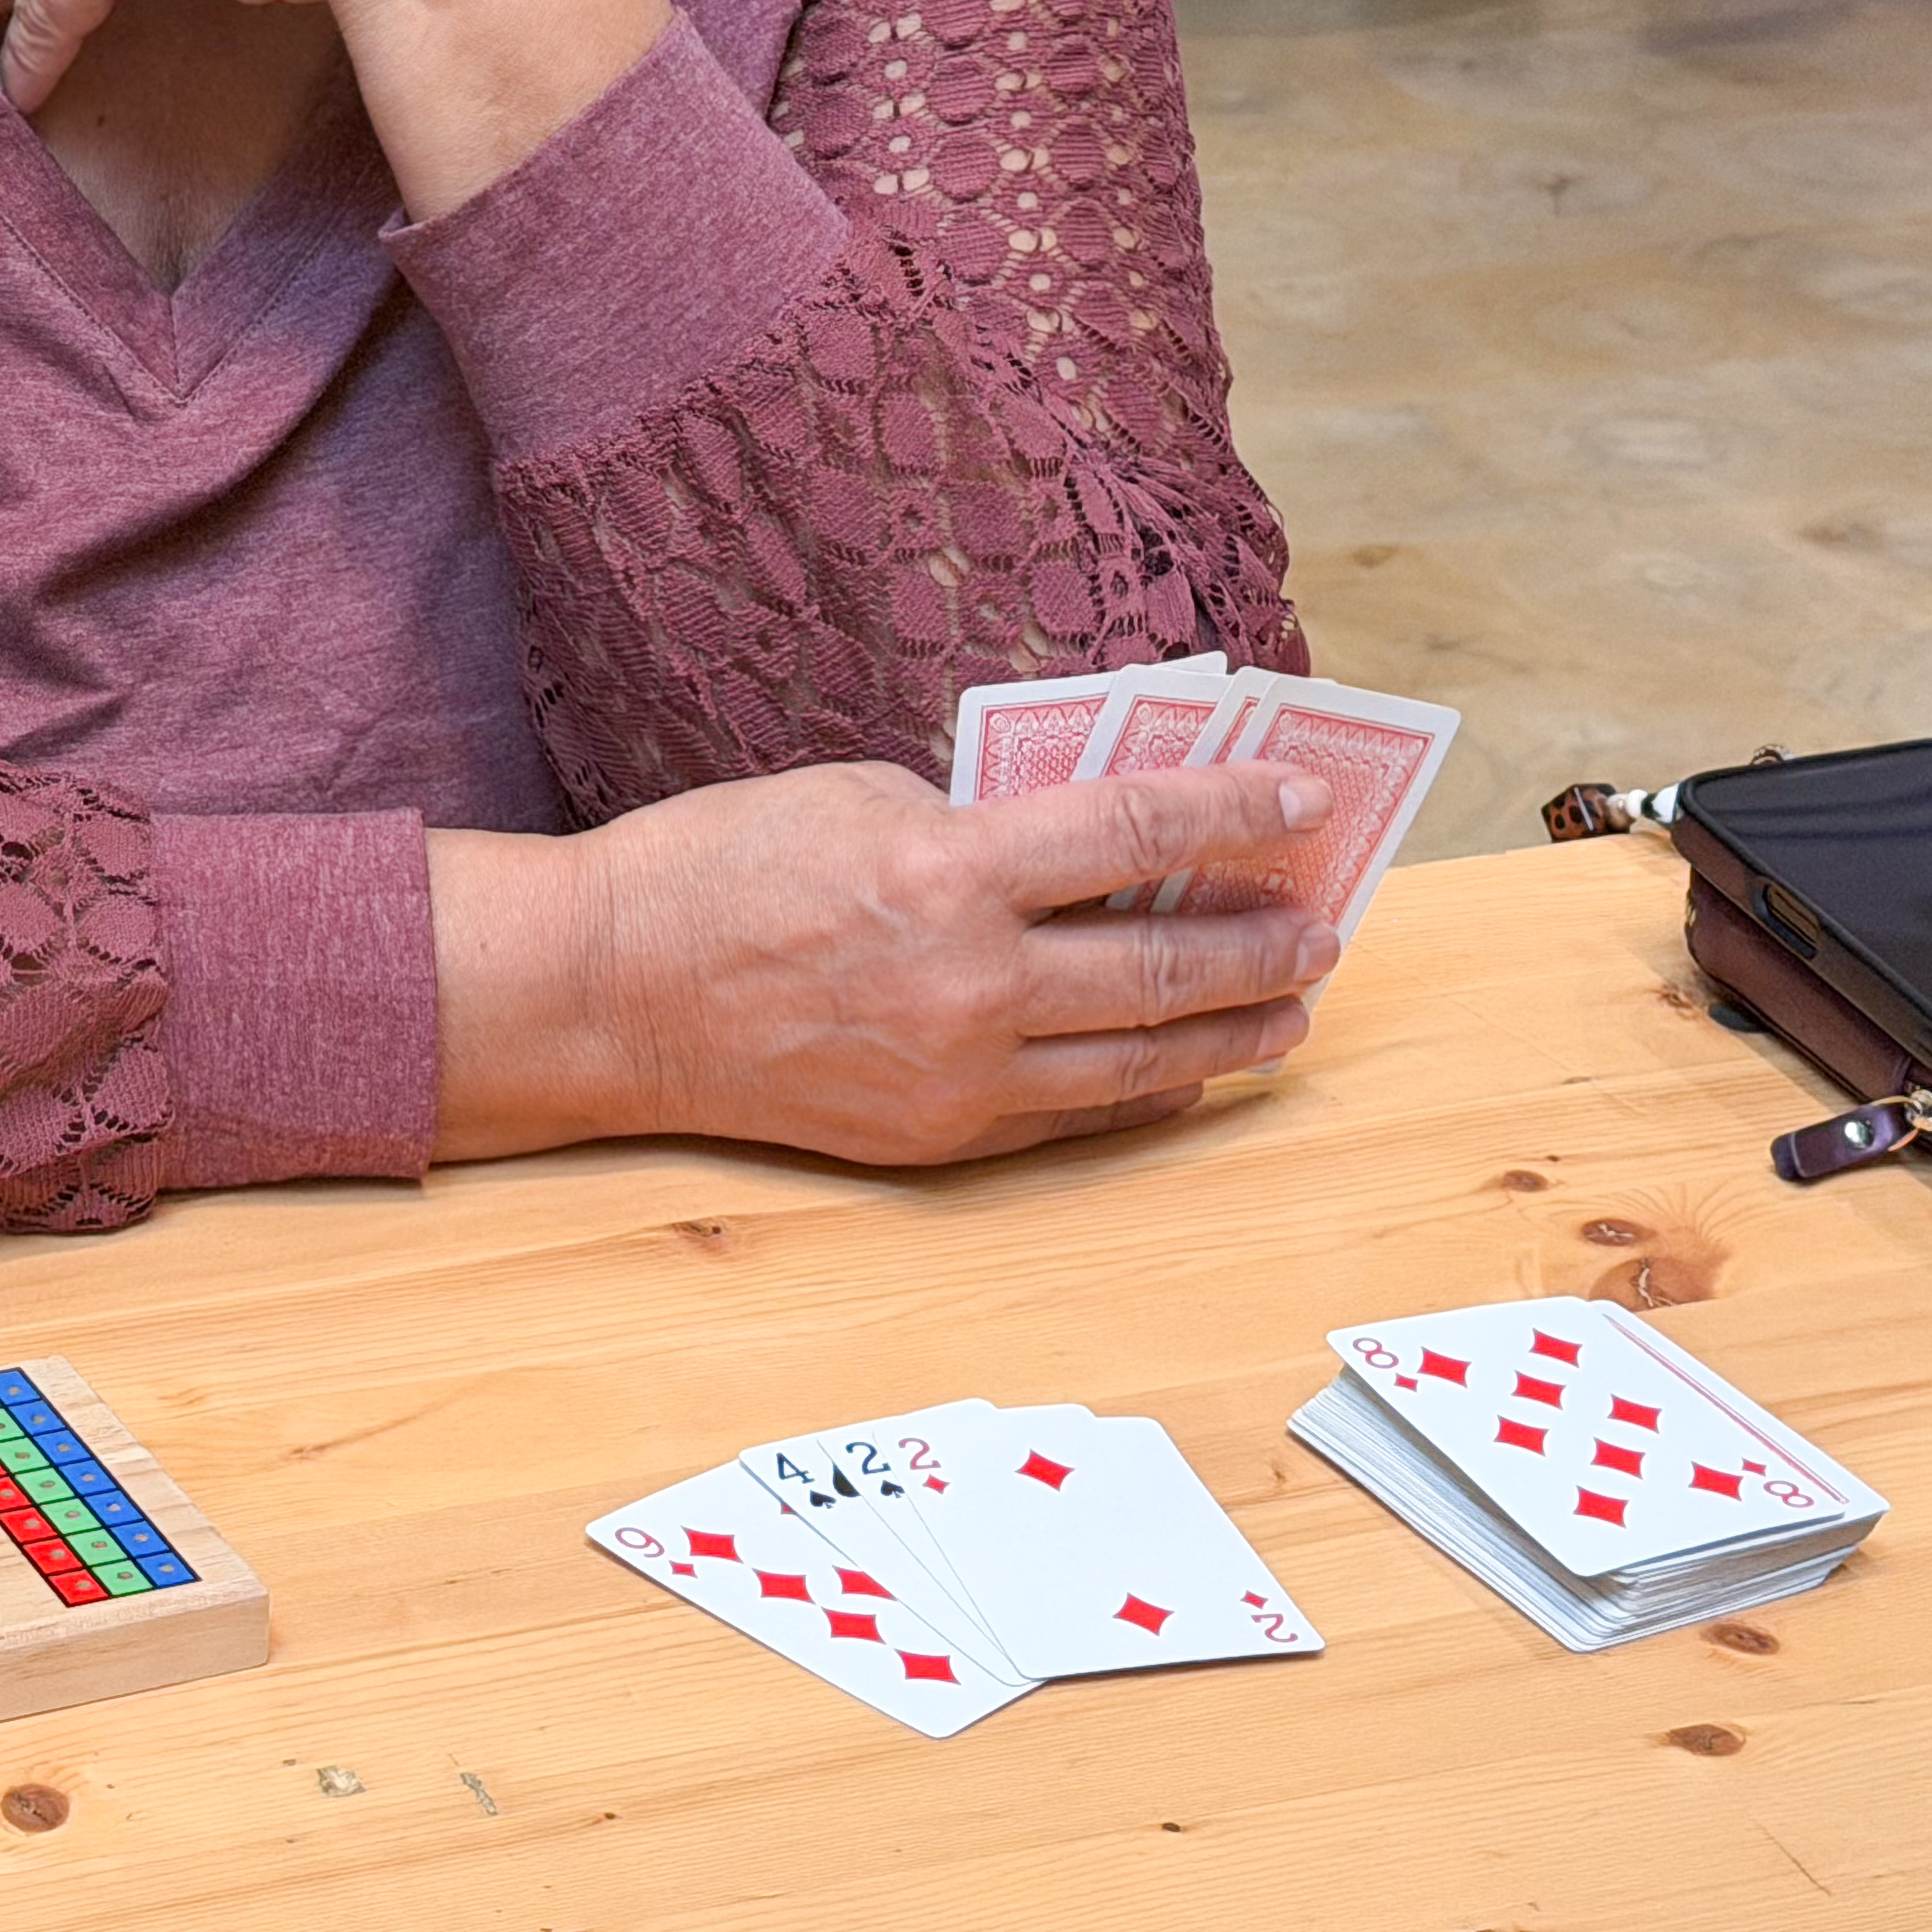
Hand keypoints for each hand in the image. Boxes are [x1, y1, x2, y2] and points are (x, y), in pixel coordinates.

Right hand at [434, 759, 1341, 1168]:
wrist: (610, 993)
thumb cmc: (716, 866)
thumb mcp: (856, 794)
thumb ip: (976, 820)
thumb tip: (1082, 844)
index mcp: (950, 868)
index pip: (1137, 830)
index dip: (1237, 810)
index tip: (1307, 800)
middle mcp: (972, 981)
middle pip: (1164, 964)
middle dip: (1262, 942)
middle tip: (1321, 926)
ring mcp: (958, 1072)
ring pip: (1140, 1060)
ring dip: (1230, 1032)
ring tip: (1288, 1009)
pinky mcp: (936, 1137)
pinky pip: (1072, 1117)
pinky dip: (1144, 1093)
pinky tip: (1184, 1072)